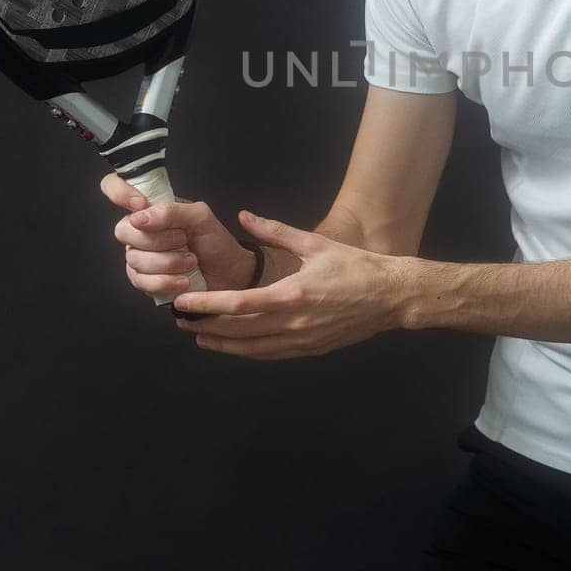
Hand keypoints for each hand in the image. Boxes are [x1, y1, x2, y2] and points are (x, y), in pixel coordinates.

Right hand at [100, 173, 266, 300]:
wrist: (228, 275)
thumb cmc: (215, 242)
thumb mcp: (201, 217)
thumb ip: (171, 211)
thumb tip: (138, 217)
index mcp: (151, 206)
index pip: (114, 186)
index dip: (119, 192)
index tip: (140, 204)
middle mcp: (140, 229)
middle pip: (123, 230)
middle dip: (158, 240)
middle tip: (184, 240)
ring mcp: (139, 255)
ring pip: (134, 259)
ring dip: (168, 262)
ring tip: (191, 262)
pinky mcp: (143, 280)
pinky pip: (140, 281)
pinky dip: (165, 281)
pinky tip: (182, 280)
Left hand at [172, 211, 409, 360]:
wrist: (390, 297)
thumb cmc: (354, 266)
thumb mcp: (314, 244)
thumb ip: (275, 231)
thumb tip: (243, 216)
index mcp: (292, 294)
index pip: (238, 303)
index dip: (207, 304)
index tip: (183, 303)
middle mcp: (293, 322)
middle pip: (239, 331)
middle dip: (206, 326)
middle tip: (180, 321)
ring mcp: (301, 340)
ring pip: (252, 348)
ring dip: (223, 344)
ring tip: (199, 336)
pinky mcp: (310, 350)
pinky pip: (271, 354)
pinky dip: (248, 351)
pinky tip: (234, 344)